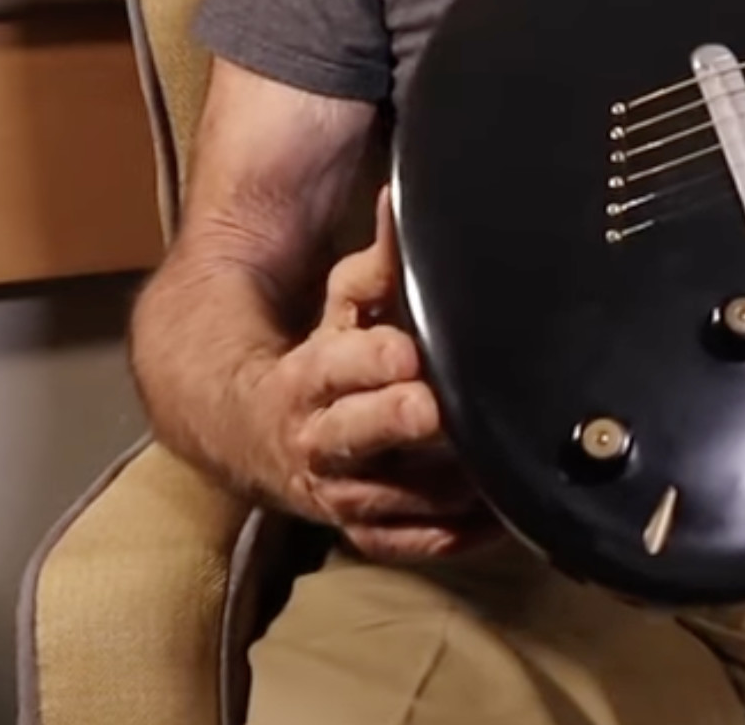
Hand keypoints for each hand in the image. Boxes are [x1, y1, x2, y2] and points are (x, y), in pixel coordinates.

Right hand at [242, 187, 495, 560]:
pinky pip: (403, 544)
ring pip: (386, 499)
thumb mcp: (338, 310)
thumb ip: (376, 266)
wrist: (247, 434)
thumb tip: (404, 200)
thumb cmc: (313, 364)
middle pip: (354, 437)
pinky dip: (448, 537)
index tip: (406, 351)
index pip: (335, 367)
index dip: (368, 360)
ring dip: (438, 487)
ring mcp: (336, 494)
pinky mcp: (357, 529)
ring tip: (495, 468)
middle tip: (436, 409)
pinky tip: (497, 519)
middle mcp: (316, 442)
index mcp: (307, 380)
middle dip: (393, 422)